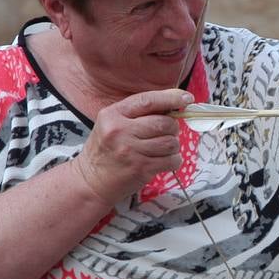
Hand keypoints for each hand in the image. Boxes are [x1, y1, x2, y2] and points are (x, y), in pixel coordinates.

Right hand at [72, 89, 192, 204]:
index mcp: (113, 114)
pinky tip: (164, 160)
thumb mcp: (113, 124)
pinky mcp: (140, 168)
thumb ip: (139, 113)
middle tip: (166, 133)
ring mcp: (130, 151)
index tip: (187, 98)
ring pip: (170, 142)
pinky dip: (173, 160)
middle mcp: (120, 131)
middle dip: (172, 128)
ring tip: (161, 148)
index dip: (171, 97)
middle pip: (164, 122)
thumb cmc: (107, 149)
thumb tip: (174, 100)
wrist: (91, 180)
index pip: (147, 100)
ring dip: (173, 146)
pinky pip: (171, 160)